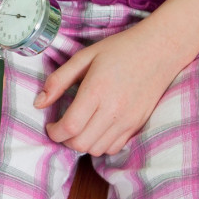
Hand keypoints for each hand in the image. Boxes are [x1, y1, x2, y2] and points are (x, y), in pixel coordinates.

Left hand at [35, 25, 183, 155]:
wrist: (160, 49)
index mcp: (96, 91)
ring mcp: (128, 120)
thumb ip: (59, 80)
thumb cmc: (120, 49)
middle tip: (62, 126)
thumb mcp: (84, 57)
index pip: (69, 127)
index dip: (54, 132)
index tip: (50, 124)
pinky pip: (114, 148)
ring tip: (79, 128)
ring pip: (96, 150)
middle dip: (64, 140)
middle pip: (81, 144)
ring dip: (82, 143)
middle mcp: (113, 109)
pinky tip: (96, 129)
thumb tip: (39, 103)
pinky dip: (100, 144)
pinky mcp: (138, 124)